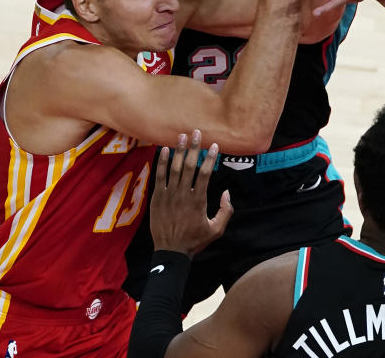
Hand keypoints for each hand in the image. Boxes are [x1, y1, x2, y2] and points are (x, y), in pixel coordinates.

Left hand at [150, 130, 232, 255]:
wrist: (170, 252)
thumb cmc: (195, 241)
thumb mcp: (216, 230)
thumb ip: (225, 211)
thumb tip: (227, 192)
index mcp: (198, 201)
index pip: (205, 174)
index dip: (210, 158)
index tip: (214, 145)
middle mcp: (183, 195)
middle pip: (189, 166)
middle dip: (194, 148)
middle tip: (196, 133)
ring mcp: (168, 195)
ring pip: (174, 168)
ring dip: (178, 150)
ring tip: (182, 136)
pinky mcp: (157, 198)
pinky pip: (159, 176)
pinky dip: (162, 162)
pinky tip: (164, 150)